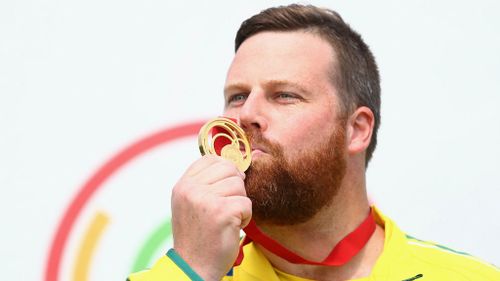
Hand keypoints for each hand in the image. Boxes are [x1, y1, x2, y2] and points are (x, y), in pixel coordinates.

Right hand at [171, 155, 251, 280]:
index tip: (226, 187)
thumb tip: (233, 165)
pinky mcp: (222, 212)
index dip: (225, 169)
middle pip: (229, 169)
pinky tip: (233, 227)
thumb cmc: (197, 236)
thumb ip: (203, 183)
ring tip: (228, 218)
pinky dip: (246, 217)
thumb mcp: (190, 204)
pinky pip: (247, 203)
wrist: (194, 267)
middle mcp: (191, 190)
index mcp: (183, 185)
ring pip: (239, 185)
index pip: (210, 159)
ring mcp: (205, 200)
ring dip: (240, 203)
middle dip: (235, 186)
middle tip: (229, 205)